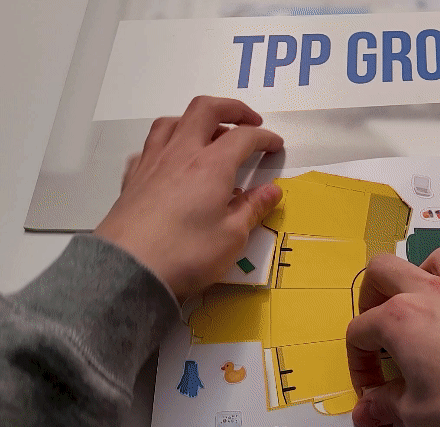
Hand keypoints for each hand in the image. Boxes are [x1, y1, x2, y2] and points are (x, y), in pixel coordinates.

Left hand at [94, 96, 283, 301]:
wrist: (128, 269)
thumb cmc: (186, 253)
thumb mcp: (232, 237)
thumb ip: (253, 209)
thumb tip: (272, 190)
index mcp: (212, 165)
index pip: (244, 137)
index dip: (264, 137)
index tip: (276, 146)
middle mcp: (181, 154)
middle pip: (205, 110)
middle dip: (232, 109)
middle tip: (249, 122)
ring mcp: (152, 162)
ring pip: (173, 121)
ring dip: (196, 120)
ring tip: (208, 134)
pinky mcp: (132, 178)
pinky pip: (149, 146)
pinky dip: (166, 144)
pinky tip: (171, 159)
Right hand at [347, 246, 439, 426]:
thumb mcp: (418, 416)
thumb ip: (387, 406)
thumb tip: (368, 410)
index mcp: (400, 320)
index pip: (360, 331)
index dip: (358, 362)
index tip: (373, 390)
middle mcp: (433, 293)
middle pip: (385, 269)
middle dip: (372, 293)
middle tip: (379, 325)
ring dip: (425, 272)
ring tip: (424, 297)